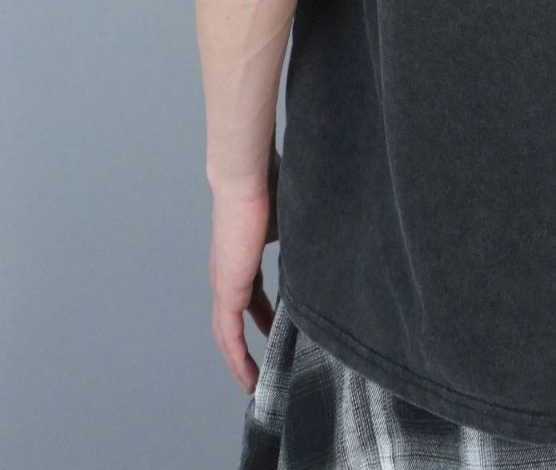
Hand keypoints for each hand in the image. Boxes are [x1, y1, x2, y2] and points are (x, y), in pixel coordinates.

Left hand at [209, 143, 279, 394]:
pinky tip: (247, 375)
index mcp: (243, 256)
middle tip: (264, 369)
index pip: (252, 295)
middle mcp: (229, 273)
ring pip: (228, 332)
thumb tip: (325, 248)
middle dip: (248, 345)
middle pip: (236, 319)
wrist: (247, 177)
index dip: (264, 316)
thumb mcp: (292, 222)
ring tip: (254, 383)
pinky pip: (229, 332)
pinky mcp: (227, 287)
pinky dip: (236, 356)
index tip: (278, 330)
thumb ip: (301, 241)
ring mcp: (225, 281)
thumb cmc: (271, 186)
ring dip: (239, 359)